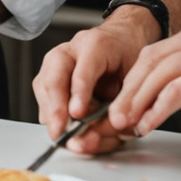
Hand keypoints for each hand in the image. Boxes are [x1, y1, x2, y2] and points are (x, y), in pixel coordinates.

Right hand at [32, 11, 156, 154]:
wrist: (121, 45)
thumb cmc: (130, 60)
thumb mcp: (136, 79)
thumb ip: (125, 102)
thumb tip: (116, 127)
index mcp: (96, 46)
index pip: (83, 70)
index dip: (80, 92)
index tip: (77, 113)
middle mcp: (70, 52)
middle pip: (53, 79)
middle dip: (56, 109)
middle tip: (61, 130)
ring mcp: (56, 63)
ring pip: (44, 89)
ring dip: (52, 115)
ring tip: (65, 135)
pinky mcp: (49, 77)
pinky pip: (44, 98)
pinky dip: (52, 117)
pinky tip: (65, 129)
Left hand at [110, 16, 180, 137]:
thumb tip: (165, 90)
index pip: (154, 53)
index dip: (133, 80)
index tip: (122, 102)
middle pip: (151, 62)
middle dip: (128, 92)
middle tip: (115, 116)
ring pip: (161, 74)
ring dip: (139, 101)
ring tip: (128, 123)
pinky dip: (161, 106)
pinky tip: (153, 120)